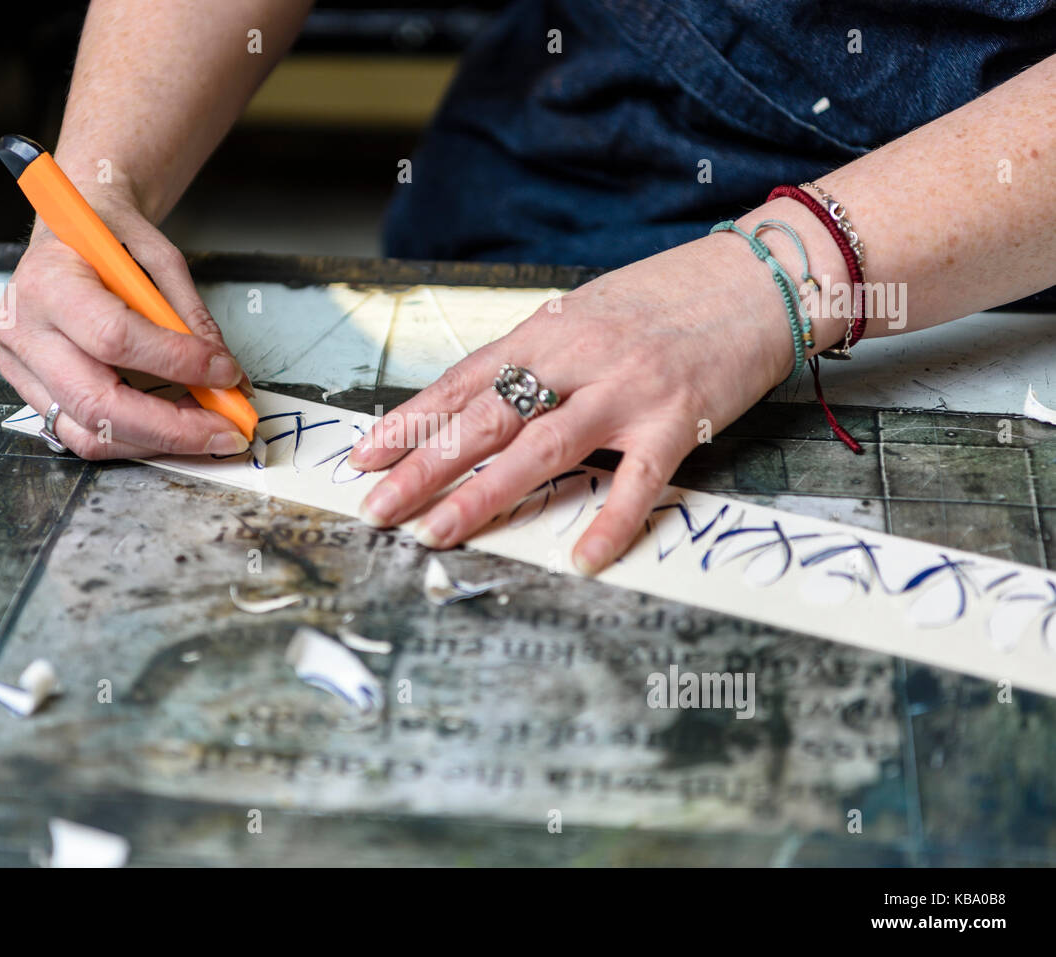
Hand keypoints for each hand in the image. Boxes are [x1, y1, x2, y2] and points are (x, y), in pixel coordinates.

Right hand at [0, 190, 251, 459]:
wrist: (67, 231)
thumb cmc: (108, 236)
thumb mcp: (159, 257)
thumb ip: (189, 316)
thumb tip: (224, 375)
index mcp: (48, 282)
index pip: (114, 337)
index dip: (177, 362)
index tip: (226, 373)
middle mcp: (23, 330)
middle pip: (97, 403)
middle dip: (173, 428)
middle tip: (226, 431)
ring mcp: (20, 367)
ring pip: (90, 433)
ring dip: (158, 442)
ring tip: (206, 430)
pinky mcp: (30, 391)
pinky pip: (83, 434)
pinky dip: (136, 439)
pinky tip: (172, 427)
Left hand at [346, 233, 800, 574]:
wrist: (758, 274)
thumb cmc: (668, 297)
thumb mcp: (586, 314)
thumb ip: (538, 356)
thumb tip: (484, 396)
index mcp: (547, 332)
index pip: (461, 383)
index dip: (408, 423)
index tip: (363, 460)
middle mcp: (576, 359)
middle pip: (482, 420)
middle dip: (420, 468)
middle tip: (375, 509)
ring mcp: (625, 391)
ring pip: (538, 448)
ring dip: (481, 495)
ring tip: (435, 534)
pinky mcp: (677, 420)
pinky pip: (638, 482)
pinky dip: (610, 523)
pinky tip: (581, 559)